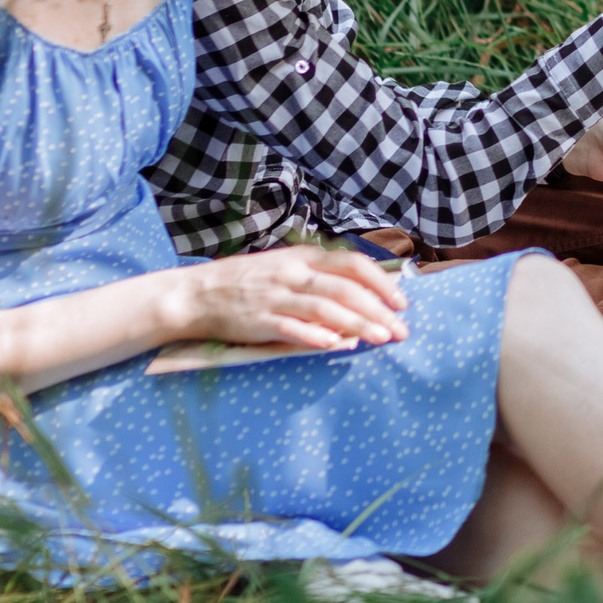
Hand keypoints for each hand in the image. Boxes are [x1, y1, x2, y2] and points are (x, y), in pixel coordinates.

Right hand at [172, 245, 410, 351]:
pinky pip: (292, 328)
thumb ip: (323, 278)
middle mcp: (294, 274)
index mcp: (304, 257)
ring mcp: (276, 297)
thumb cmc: (250, 282)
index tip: (404, 302)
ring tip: (381, 339)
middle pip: (345, 289)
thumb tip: (365, 296)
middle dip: (379, 311)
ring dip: (357, 324)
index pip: (353, 264)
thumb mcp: (288, 267)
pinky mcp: (259, 321)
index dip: (382, 282)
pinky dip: (316, 336)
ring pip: (325, 308)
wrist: (198, 293)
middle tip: (402, 330)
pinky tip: (337, 345)